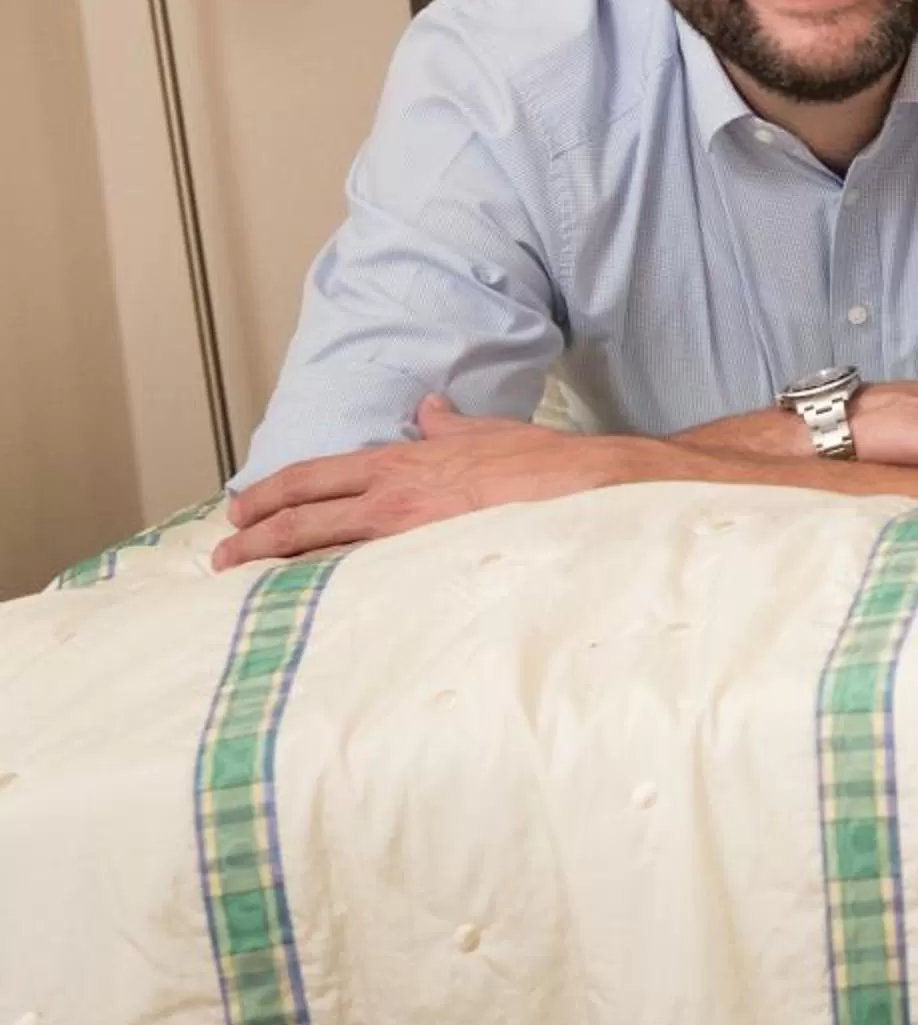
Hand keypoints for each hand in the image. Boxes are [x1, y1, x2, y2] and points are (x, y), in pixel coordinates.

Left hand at [215, 395, 626, 569]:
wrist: (587, 491)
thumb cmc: (544, 465)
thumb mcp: (488, 432)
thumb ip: (449, 426)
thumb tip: (428, 411)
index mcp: (401, 462)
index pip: (313, 476)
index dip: (270, 493)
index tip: (241, 509)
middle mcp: (391, 498)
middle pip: (300, 519)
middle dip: (253, 539)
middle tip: (223, 557)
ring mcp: (404, 539)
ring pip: (319, 556)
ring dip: (275, 572)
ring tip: (245, 588)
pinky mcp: (423, 571)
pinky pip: (358, 585)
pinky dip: (323, 596)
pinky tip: (304, 612)